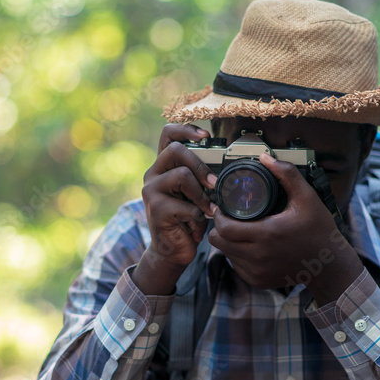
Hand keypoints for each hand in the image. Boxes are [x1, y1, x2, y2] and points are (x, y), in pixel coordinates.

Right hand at [134, 124, 217, 294]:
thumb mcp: (195, 193)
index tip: (206, 137)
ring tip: (208, 210)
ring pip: (182, 176)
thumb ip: (201, 177)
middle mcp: (153, 174)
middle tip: (213, 184)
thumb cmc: (187, 219)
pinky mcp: (156, 210)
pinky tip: (196, 228)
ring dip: (201, 195)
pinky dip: (198, 219)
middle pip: (175, 151)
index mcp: (163, 166)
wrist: (173, 250)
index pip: (168, 134)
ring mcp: (151, 191)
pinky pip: (186, 206)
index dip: (186, 129)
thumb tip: (228, 165)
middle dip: (200, 165)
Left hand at [207, 152, 363, 303]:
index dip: (219, 217)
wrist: (329, 265)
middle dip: (219, 228)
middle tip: (228, 217)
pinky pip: (235, 266)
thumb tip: (265, 157)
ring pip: (225, 254)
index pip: (224, 228)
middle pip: (218, 242)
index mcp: (266, 234)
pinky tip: (248, 245)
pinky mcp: (258, 281)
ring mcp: (257, 271)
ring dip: (227, 242)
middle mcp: (258, 256)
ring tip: (238, 230)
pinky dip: (237, 255)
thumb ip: (287, 174)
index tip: (223, 208)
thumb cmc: (319, 230)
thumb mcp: (307, 197)